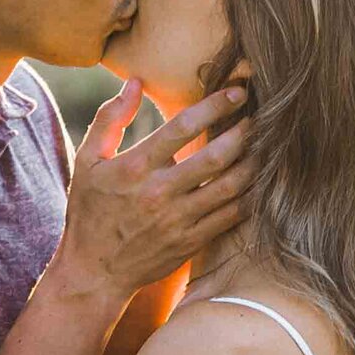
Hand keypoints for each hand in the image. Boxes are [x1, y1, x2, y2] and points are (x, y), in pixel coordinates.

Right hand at [59, 81, 253, 306]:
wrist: (94, 272)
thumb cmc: (89, 211)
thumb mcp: (87, 161)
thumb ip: (110, 119)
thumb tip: (135, 82)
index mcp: (135, 167)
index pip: (182, 127)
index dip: (215, 105)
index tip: (237, 91)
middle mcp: (159, 192)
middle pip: (215, 156)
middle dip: (244, 132)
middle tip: (260, 116)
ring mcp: (178, 220)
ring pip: (230, 187)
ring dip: (253, 162)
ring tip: (267, 145)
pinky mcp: (191, 242)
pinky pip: (230, 216)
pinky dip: (250, 197)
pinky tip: (260, 181)